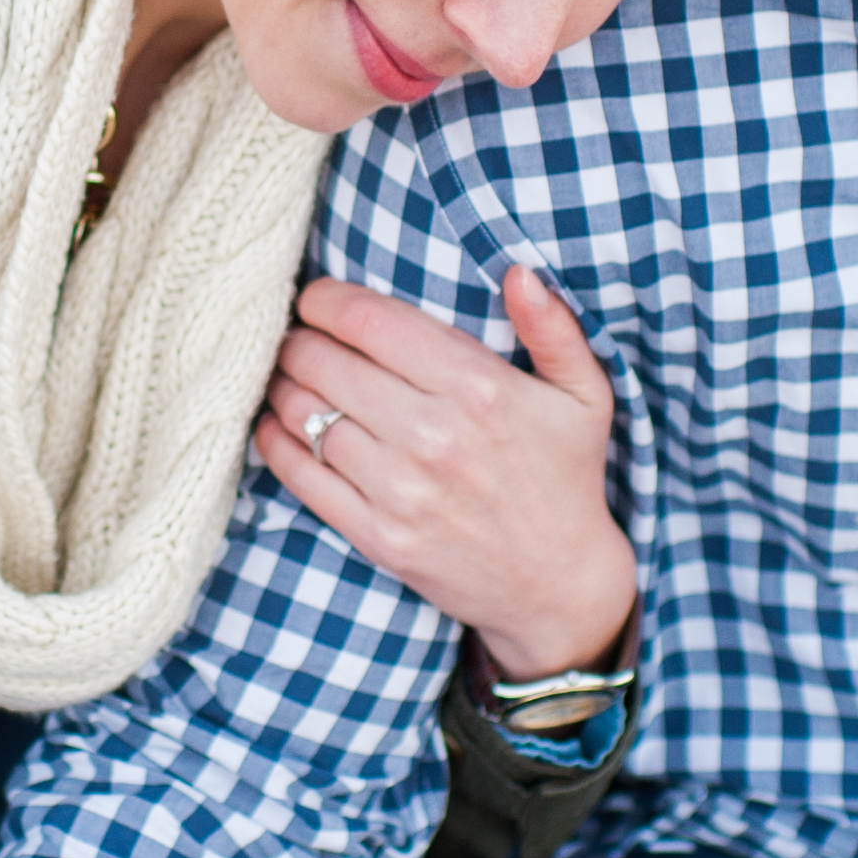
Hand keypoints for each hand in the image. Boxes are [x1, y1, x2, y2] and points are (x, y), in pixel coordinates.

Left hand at [255, 266, 634, 680]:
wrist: (559, 585)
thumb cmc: (566, 478)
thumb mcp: (584, 396)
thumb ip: (554, 328)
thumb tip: (520, 272)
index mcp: (480, 390)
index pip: (371, 322)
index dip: (326, 299)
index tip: (315, 297)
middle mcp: (435, 437)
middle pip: (325, 363)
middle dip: (297, 339)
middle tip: (293, 335)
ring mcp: (403, 491)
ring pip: (306, 416)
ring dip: (282, 387)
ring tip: (283, 375)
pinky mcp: (380, 536)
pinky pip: (303, 478)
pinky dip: (275, 443)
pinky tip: (273, 424)